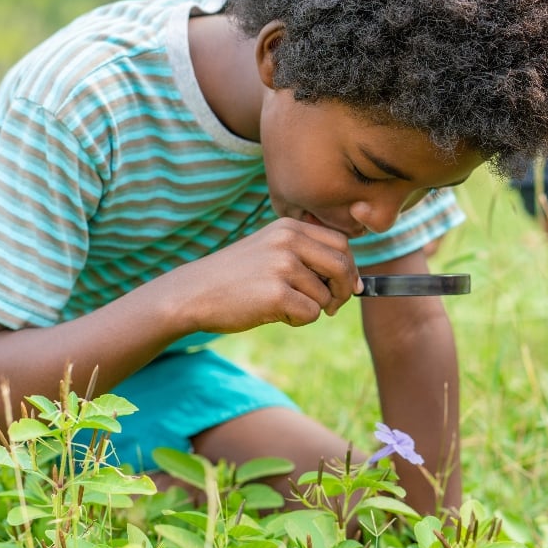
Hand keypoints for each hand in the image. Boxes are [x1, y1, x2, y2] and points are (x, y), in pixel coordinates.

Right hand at [165, 217, 362, 333]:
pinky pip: (311, 314)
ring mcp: (282, 266)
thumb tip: (355, 282)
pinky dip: (298, 321)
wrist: (192, 293)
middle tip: (331, 307)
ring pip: (326, 296)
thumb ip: (307, 256)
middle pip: (343, 267)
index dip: (349, 268)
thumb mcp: (270, 250)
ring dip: (311, 309)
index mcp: (289, 227)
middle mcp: (289, 241)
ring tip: (282, 306)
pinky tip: (275, 314)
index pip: (342, 243)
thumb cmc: (234, 277)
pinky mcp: (277, 294)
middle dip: (343, 291)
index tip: (346, 286)